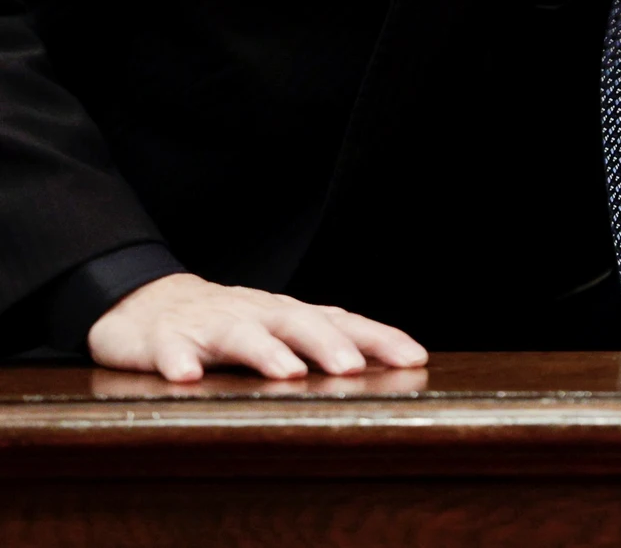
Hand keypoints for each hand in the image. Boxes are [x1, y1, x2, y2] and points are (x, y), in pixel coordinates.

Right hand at [87, 273, 428, 382]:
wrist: (147, 302)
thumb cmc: (230, 320)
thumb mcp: (282, 327)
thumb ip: (330, 339)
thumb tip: (394, 359)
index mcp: (289, 315)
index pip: (343, 323)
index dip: (379, 339)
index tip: (414, 359)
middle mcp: (257, 315)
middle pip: (297, 323)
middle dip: (328, 344)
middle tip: (352, 367)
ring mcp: (211, 325)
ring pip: (240, 335)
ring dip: (266, 352)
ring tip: (289, 373)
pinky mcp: (165, 340)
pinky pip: (171, 350)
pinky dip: (179, 361)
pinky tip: (188, 378)